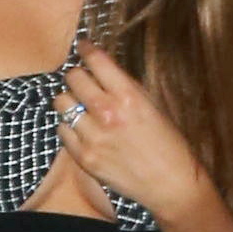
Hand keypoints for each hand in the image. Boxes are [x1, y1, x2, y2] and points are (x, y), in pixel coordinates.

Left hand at [52, 46, 204, 228]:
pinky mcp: (84, 158)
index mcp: (130, 96)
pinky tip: (81, 129)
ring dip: (69, 101)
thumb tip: (103, 71)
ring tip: (80, 106)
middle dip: (77, 76)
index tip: (83, 47)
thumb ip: (126, 88)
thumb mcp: (154, 106)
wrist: (171, 184)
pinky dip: (69, 127)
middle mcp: (108, 113)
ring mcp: (93, 137)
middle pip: (73, 79)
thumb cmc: (169, 144)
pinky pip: (62, 131)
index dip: (86, 50)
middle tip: (81, 80)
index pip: (97, 62)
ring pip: (62, 103)